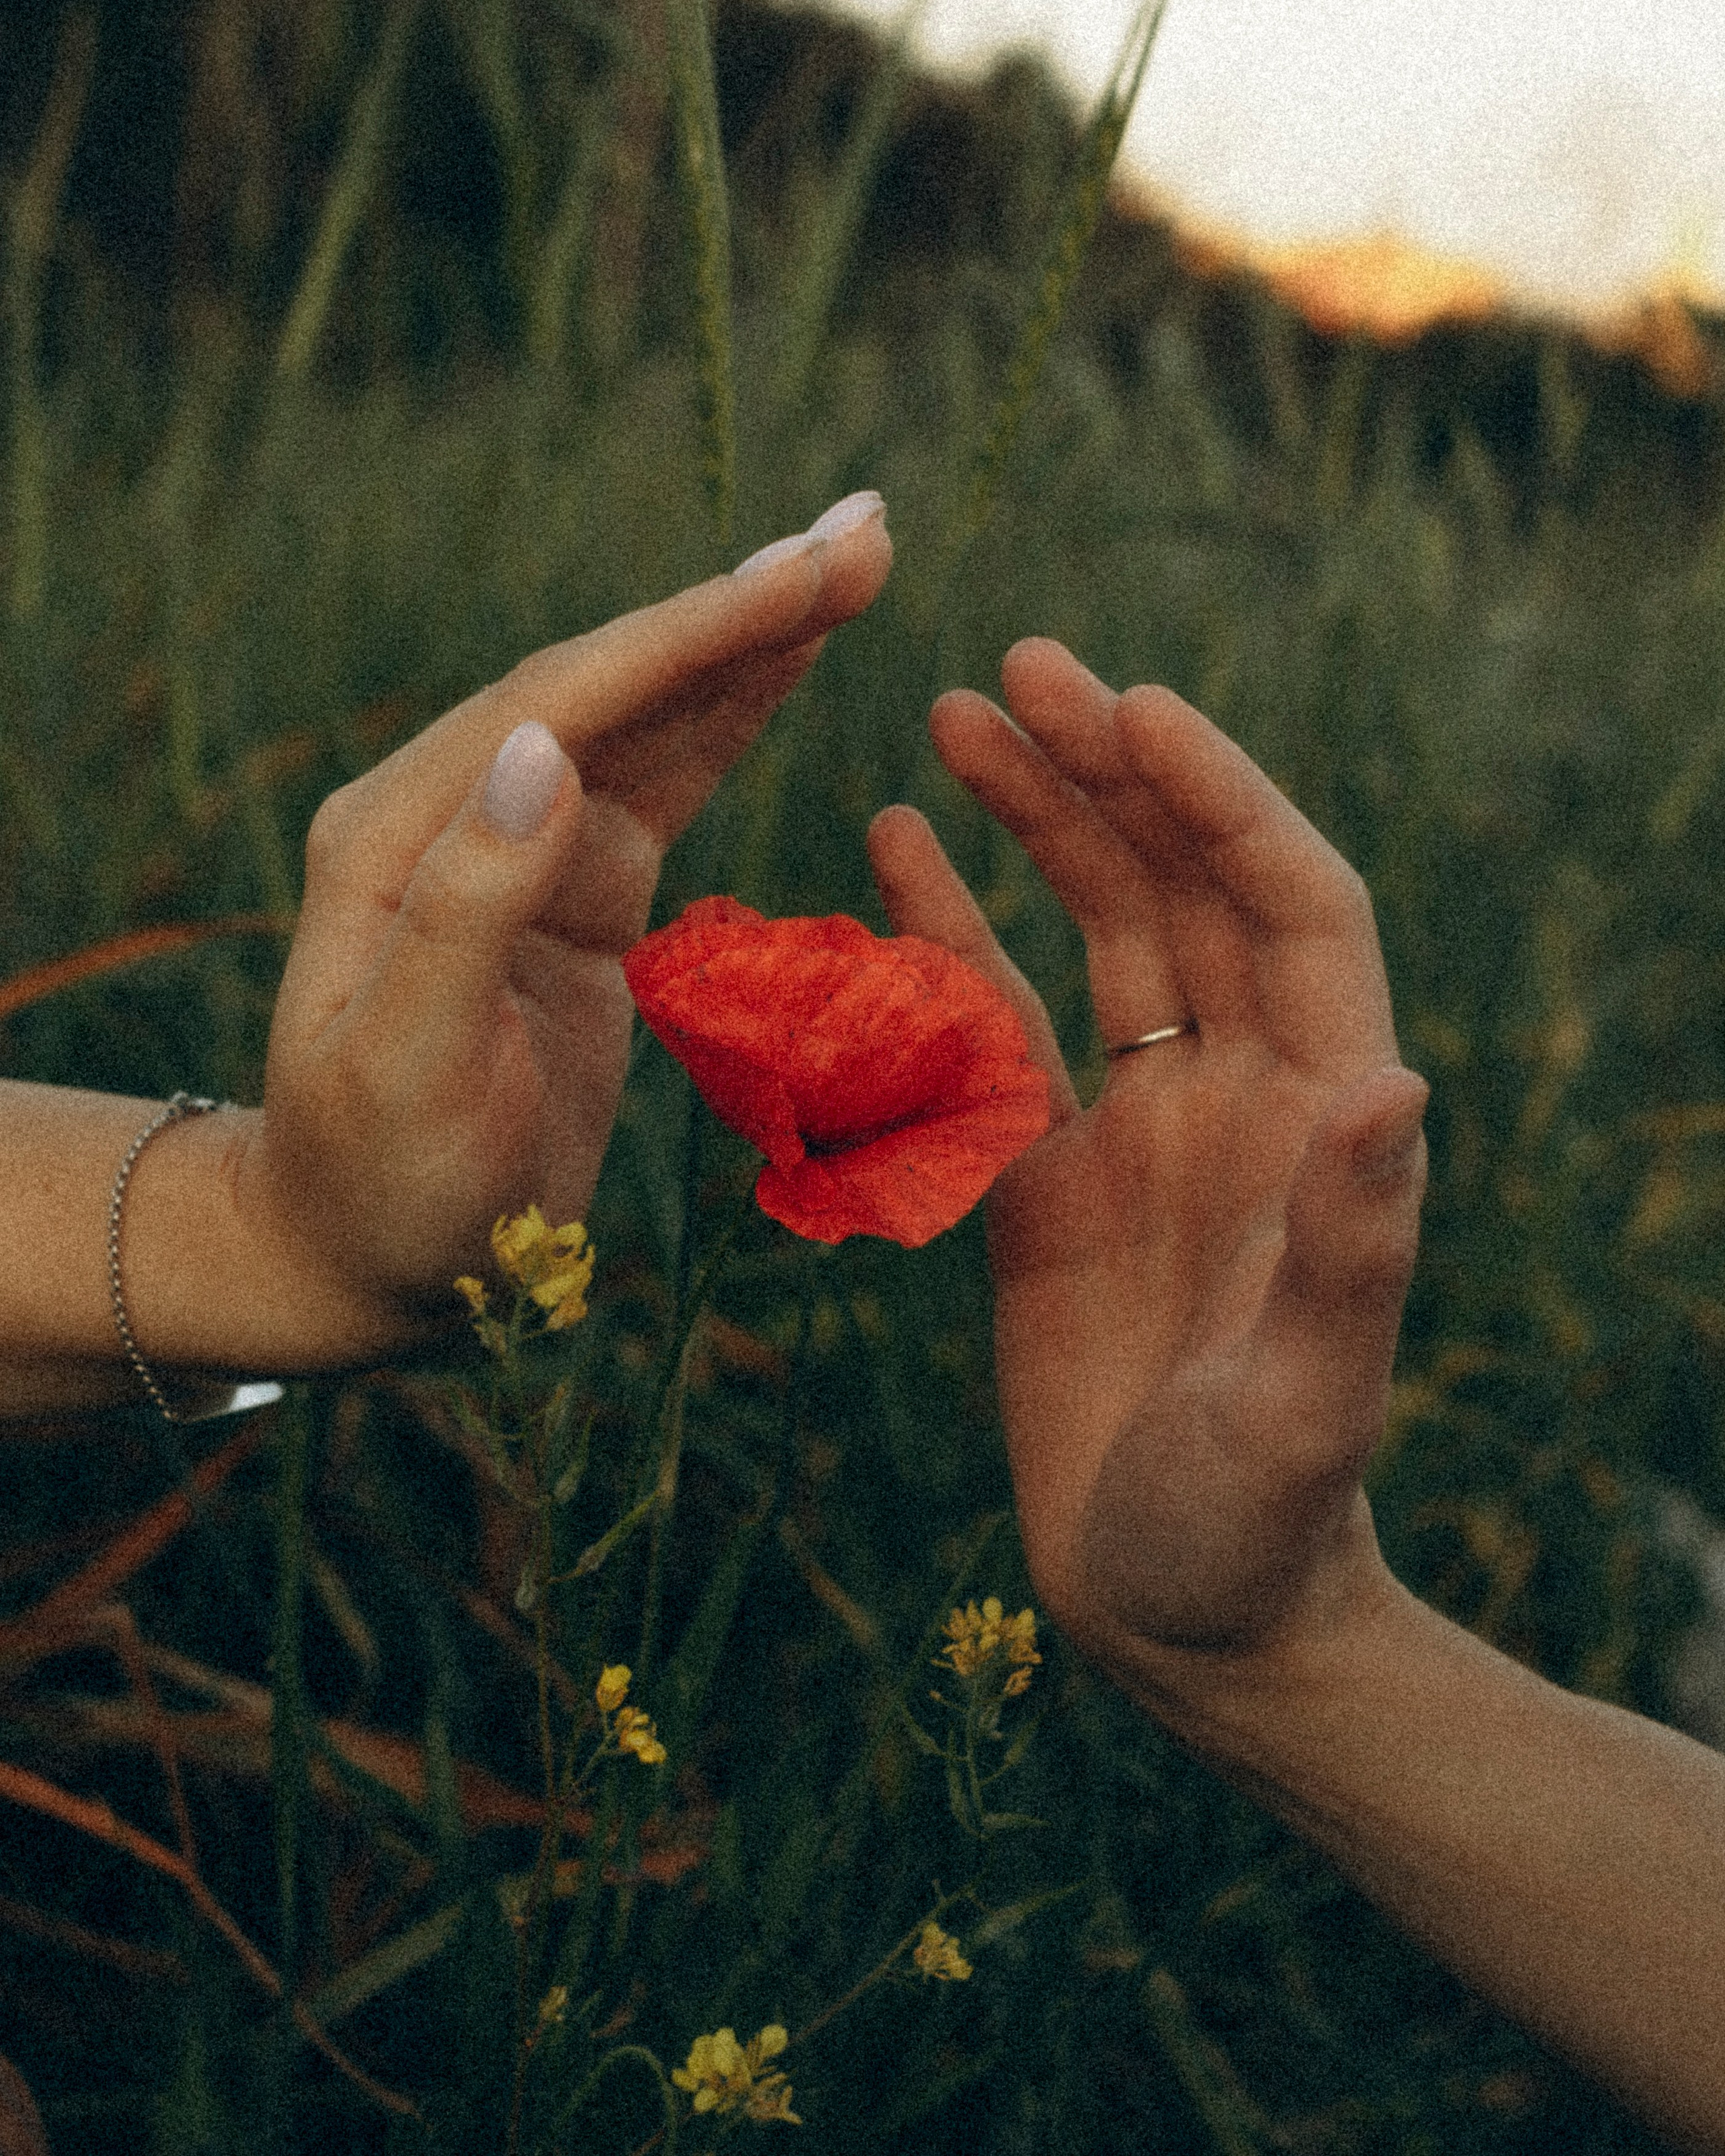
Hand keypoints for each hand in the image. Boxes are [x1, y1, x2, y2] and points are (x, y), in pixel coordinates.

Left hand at [246, 497, 890, 1351]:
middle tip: (869, 534)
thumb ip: (464, 904)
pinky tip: (794, 660)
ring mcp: (522, 844)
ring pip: (650, 717)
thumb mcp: (410, 1063)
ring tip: (858, 565)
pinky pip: (668, 783)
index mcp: (400, 834)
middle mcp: (457, 810)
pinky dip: (736, 717)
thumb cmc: (381, 1180)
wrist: (367, 1255)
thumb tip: (540, 746)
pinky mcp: (577, 890)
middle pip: (615, 681)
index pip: (561, 703)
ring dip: (750, 641)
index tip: (802, 576)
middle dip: (740, 607)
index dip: (688, 637)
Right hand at [868, 638, 1425, 1719]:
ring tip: (955, 719)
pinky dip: (949, 941)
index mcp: (1315, 1120)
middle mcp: (1237, 1098)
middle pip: (1181, 891)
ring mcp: (1140, 1130)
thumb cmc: (1259, 1527)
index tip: (1130, 709)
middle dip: (1109, 776)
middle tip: (1019, 668)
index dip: (1220, 802)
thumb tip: (1401, 1086)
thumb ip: (1353, 1251)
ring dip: (1035, 826)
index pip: (1288, 909)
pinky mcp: (1047, 1179)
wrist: (1184, 1616)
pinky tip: (899, 856)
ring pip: (1091, 937)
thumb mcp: (1307, 1403)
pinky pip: (996, 1032)